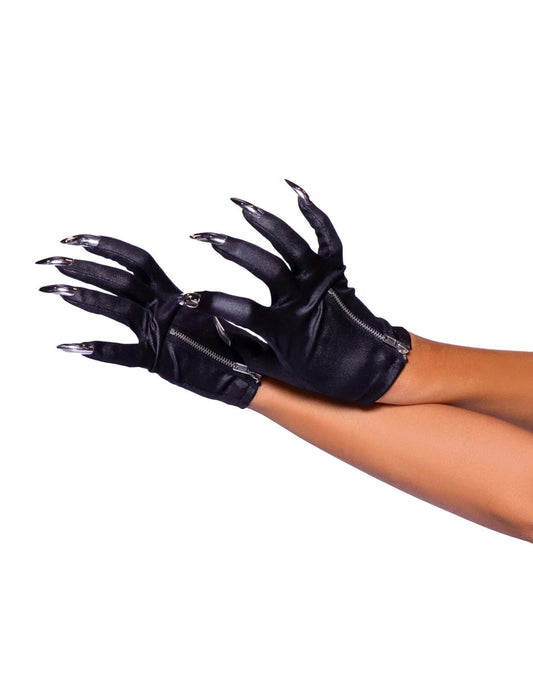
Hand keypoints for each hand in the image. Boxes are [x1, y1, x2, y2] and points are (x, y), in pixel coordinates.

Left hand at [37, 235, 260, 407]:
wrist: (251, 373)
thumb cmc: (237, 346)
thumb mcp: (211, 318)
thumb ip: (188, 307)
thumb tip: (178, 299)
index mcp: (176, 296)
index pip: (138, 260)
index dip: (108, 246)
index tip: (79, 239)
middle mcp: (165, 309)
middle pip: (120, 278)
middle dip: (84, 266)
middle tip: (51, 257)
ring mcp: (160, 333)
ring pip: (115, 307)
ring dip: (82, 296)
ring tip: (52, 288)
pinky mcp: (158, 360)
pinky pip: (122, 354)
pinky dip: (96, 350)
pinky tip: (69, 346)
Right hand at [191, 180, 410, 404]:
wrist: (370, 367)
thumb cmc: (322, 373)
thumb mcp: (278, 370)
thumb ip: (245, 350)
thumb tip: (214, 332)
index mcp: (285, 329)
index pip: (240, 311)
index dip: (211, 303)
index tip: (188, 299)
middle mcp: (304, 300)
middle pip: (266, 267)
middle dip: (233, 249)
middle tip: (206, 237)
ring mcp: (322, 282)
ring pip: (293, 245)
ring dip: (267, 223)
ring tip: (241, 206)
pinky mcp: (336, 270)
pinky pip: (327, 236)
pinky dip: (314, 214)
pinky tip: (294, 192)